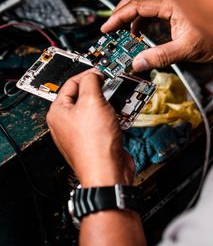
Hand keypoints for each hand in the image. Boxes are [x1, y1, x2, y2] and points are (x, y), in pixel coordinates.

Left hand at [46, 69, 133, 186]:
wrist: (108, 173)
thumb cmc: (95, 144)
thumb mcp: (93, 101)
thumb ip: (91, 81)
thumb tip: (94, 74)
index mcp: (58, 112)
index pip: (71, 83)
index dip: (88, 75)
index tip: (102, 72)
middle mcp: (65, 123)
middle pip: (83, 96)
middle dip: (100, 91)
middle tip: (111, 86)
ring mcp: (80, 134)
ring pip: (95, 109)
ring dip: (108, 104)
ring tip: (117, 101)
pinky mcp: (94, 141)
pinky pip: (103, 122)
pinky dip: (112, 117)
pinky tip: (120, 116)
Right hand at [101, 0, 212, 70]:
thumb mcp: (186, 50)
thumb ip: (160, 56)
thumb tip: (137, 63)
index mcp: (170, 4)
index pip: (136, 6)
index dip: (118, 17)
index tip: (107, 28)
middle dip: (120, 11)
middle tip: (110, 27)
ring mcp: (171, 2)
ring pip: (143, 1)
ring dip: (130, 15)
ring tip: (122, 32)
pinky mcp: (174, 8)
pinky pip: (151, 8)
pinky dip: (140, 19)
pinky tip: (139, 32)